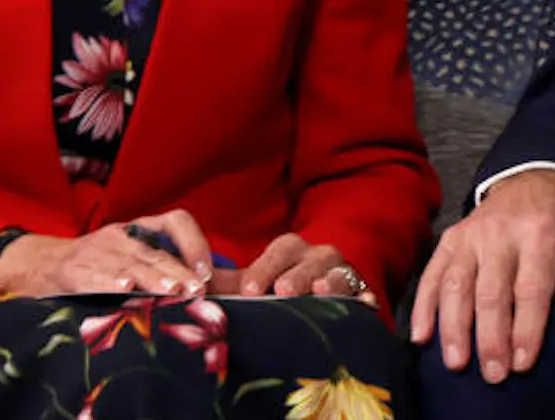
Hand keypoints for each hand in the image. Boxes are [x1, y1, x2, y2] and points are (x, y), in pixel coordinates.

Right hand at [0, 209, 215, 297]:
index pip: (175, 222)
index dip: (194, 243)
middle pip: (155, 251)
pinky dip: (110, 282)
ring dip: (153, 278)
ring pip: (130, 263)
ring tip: (172, 291)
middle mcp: (121, 236)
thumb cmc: (99, 266)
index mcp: (140, 230)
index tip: (206, 271)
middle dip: (179, 271)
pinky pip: (94, 275)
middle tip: (197, 289)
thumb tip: (207, 290)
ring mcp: (96, 251)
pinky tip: (124, 289)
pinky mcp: (74, 270)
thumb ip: (164, 269)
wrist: (43, 264)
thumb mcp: (132, 258)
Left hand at [215, 233, 377, 307]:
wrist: (322, 296)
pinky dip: (365, 299)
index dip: (265, 268)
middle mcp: (319, 258)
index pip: (279, 251)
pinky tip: (365, 304)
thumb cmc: (281, 287)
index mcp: (291, 251)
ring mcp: (343, 275)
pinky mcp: (361, 295)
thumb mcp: (254, 282)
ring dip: (331, 282)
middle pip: (312, 259)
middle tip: (284, 291)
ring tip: (321, 292)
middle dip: (297, 274)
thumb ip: (225, 283)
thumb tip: (188, 284)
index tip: (250, 290)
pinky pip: (366, 294)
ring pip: (340, 273)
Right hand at [410, 169, 554, 384]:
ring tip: (457, 363)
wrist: (535, 176)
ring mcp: (473, 233)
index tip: (522, 363)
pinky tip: (422, 336)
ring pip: (457, 284)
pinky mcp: (452, 238)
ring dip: (454, 327)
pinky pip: (434, 273)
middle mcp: (503, 231)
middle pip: (492, 291)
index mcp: (543, 231)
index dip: (526, 328)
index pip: (532, 287)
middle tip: (493, 375)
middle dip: (490, 337)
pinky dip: (425, 306)